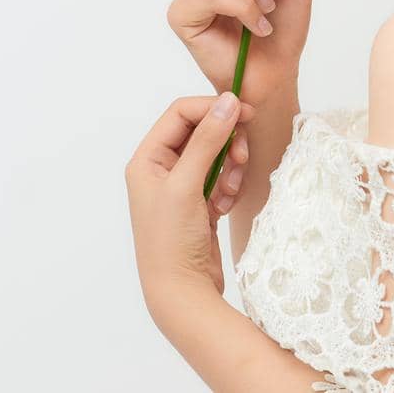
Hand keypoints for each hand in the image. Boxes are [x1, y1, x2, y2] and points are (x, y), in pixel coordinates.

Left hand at [125, 92, 256, 301]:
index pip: (180, 113)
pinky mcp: (199, 202)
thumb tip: (228, 101)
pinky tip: (225, 207)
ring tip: (230, 191)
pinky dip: (230, 186)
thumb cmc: (171, 240)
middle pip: (202, 131)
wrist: (181, 292)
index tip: (246, 112)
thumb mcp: (186, 185)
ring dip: (231, 167)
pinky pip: (222, 177)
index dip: (213, 108)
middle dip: (226, 141)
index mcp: (146, 160)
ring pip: (216, 154)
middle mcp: (161, 169)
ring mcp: (181, 186)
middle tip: (242, 156)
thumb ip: (207, 140)